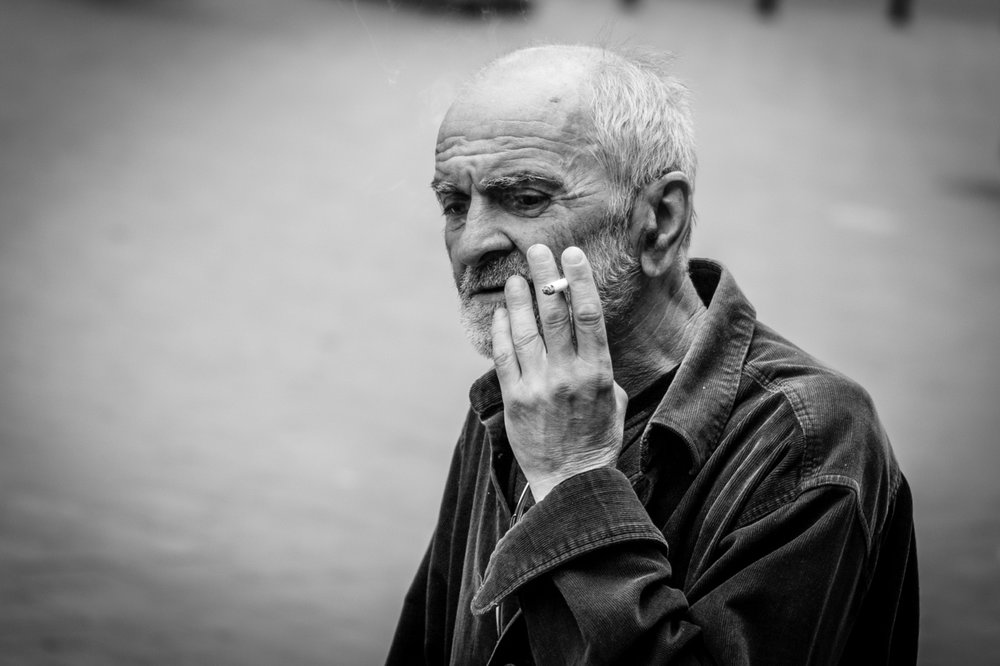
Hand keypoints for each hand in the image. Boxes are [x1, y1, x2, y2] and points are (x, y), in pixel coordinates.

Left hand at [491, 244, 627, 501]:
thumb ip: (605, 373)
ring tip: (517, 276)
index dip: (579, 281)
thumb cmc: (598, 444)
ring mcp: (539, 386)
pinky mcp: (515, 399)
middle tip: (537, 249)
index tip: (573, 255)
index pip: (589, 315)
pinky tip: (502, 313)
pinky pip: (504, 356)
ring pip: (526, 330)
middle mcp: (568, 374)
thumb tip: (594, 348)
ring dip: (520, 299)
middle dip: (546, 277)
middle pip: (555, 314)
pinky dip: (502, 331)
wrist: (570, 484)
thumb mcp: (617, 405)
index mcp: (599, 373)